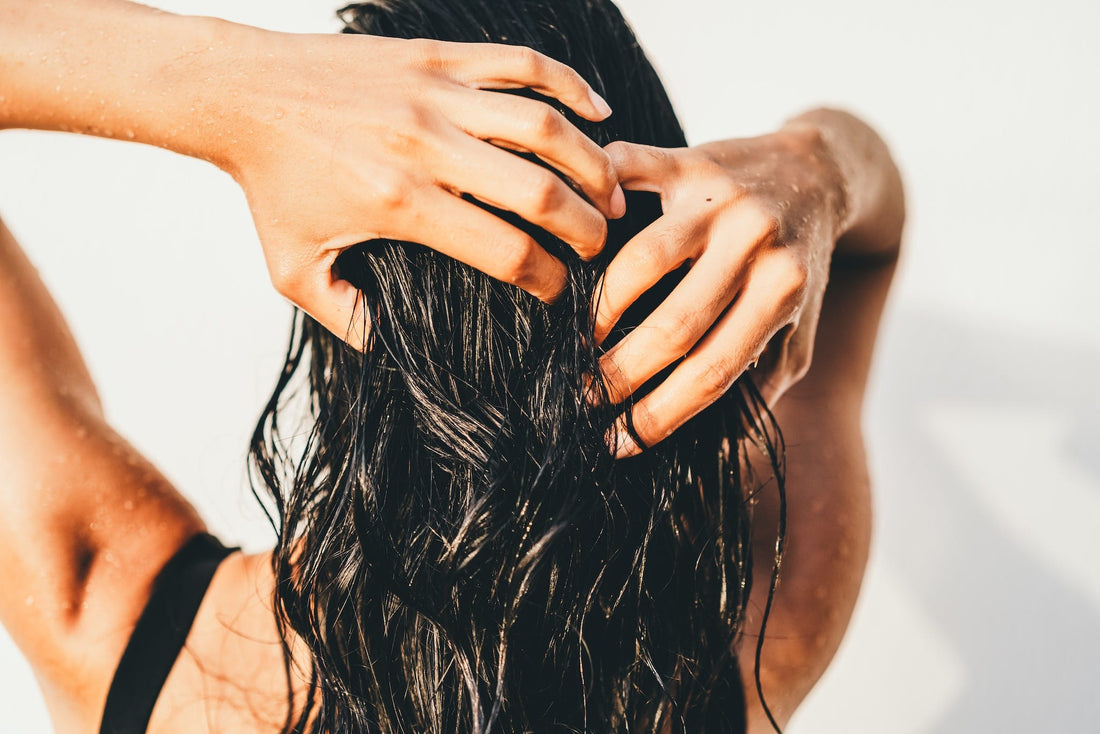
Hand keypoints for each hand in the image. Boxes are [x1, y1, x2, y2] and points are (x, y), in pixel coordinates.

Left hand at [222, 32, 624, 347]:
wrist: (239, 94)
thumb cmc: (270, 184)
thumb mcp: (293, 270)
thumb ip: (345, 317)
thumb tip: (392, 349)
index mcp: (399, 204)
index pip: (505, 251)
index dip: (548, 279)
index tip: (559, 292)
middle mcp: (425, 147)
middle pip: (540, 192)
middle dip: (587, 227)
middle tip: (602, 246)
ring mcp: (434, 94)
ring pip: (544, 124)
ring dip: (594, 161)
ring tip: (615, 190)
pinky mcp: (436, 57)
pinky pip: (520, 63)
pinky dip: (569, 84)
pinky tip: (597, 111)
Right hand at [594, 126, 846, 457]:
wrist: (822, 171)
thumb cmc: (799, 265)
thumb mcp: (800, 330)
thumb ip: (762, 383)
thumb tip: (715, 450)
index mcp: (783, 293)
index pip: (713, 372)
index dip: (660, 416)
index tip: (619, 442)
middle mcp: (755, 243)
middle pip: (675, 324)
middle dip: (621, 374)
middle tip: (586, 399)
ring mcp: (720, 198)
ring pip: (644, 259)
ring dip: (601, 309)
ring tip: (578, 340)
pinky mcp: (691, 158)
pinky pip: (629, 174)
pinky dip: (593, 198)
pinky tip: (571, 239)